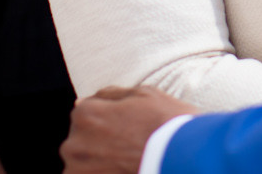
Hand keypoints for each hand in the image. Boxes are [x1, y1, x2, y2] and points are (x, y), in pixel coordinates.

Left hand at [61, 86, 199, 173]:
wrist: (187, 159)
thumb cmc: (168, 125)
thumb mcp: (144, 95)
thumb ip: (110, 95)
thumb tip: (82, 101)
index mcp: (86, 114)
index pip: (87, 113)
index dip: (113, 119)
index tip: (131, 128)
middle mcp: (74, 144)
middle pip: (84, 140)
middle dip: (103, 143)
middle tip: (133, 146)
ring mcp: (79, 171)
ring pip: (85, 164)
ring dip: (102, 163)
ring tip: (132, 161)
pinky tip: (128, 170)